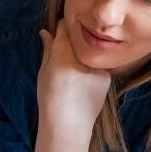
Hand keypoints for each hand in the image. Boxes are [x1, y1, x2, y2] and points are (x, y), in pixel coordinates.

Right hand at [38, 20, 110, 135]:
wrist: (68, 124)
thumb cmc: (50, 99)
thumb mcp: (43, 73)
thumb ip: (47, 50)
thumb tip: (45, 32)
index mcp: (62, 54)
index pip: (65, 27)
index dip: (61, 28)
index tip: (59, 33)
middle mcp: (81, 57)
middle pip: (79, 38)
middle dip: (73, 41)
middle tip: (66, 55)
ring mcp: (96, 67)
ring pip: (90, 51)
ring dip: (84, 55)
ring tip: (74, 73)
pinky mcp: (107, 76)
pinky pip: (98, 65)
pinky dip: (91, 69)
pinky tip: (84, 83)